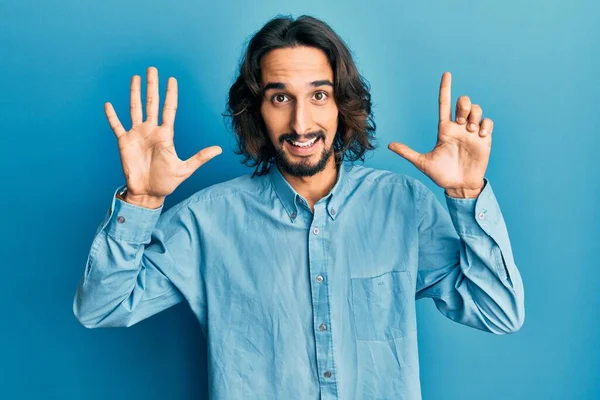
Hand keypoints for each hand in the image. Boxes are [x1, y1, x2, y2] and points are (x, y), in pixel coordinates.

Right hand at [104, 67, 221, 206]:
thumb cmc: (167, 182)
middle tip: (152, 69)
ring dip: (134, 93)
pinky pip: (116, 125)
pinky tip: (108, 104)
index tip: (172, 79)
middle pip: (151, 103)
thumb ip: (200, 157)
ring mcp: (137, 135)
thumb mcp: (185, 169)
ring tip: (135, 78)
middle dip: (152, 86)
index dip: (170, 94)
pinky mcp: (124, 142)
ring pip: (135, 109)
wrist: (148, 193)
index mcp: (166, 135)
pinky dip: (112, 116)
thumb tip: (219, 149)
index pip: (169, 109)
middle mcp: (151, 131)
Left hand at [388, 72, 492, 197]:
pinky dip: (486, 125)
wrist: (459, 186)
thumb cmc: (441, 174)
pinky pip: (488, 122)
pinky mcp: (484, 139)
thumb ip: (407, 152)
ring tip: (471, 130)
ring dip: (475, 115)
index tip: (446, 74)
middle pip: (463, 102)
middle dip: (463, 105)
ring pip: (476, 109)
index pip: (444, 104)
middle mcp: (458, 128)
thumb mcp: (422, 163)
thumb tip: (389, 145)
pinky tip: (481, 135)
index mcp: (444, 129)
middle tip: (462, 122)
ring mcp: (472, 132)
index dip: (445, 88)